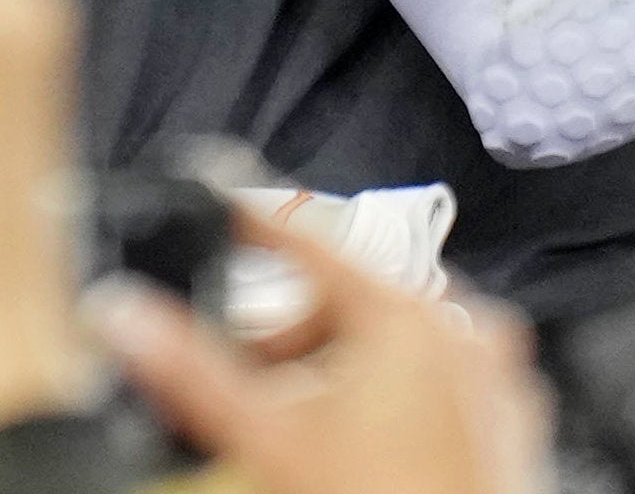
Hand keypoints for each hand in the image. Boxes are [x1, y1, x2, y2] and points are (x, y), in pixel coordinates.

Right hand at [87, 208, 550, 493]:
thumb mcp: (267, 435)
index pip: (308, 239)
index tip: (217, 195)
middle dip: (291, 332)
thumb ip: (189, 368)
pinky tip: (362, 438)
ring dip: (338, 364)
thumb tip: (125, 314)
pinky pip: (437, 382)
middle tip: (251, 375)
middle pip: (351, 298)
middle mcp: (466, 333)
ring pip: (396, 341)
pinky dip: (393, 393)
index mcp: (410, 315)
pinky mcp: (510, 427)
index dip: (251, 216)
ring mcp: (496, 382)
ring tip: (302, 417)